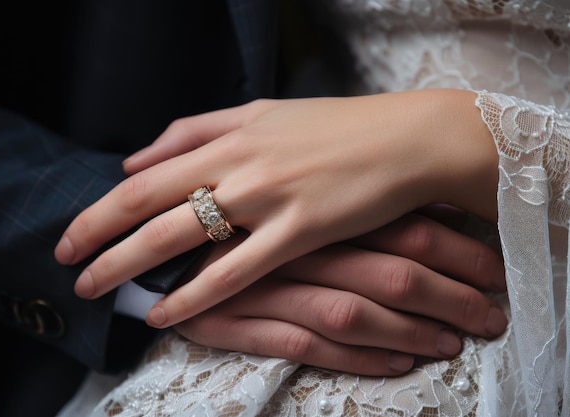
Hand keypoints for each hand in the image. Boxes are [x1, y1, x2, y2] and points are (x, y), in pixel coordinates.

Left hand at [54, 89, 498, 327]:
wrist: (406, 140)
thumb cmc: (336, 128)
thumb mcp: (262, 113)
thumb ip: (197, 129)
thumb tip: (138, 158)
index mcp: (230, 133)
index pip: (145, 171)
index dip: (103, 204)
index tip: (75, 231)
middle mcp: (238, 162)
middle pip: (146, 201)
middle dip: (96, 236)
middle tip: (66, 264)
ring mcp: (267, 197)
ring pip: (177, 235)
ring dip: (127, 265)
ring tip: (95, 289)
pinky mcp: (300, 231)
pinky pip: (235, 271)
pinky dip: (193, 294)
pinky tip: (163, 314)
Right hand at [174, 212, 506, 375]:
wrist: (154, 244)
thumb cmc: (225, 212)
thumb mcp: (269, 186)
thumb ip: (339, 199)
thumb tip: (410, 194)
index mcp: (310, 203)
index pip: (401, 224)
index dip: (454, 248)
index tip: (491, 267)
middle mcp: (296, 243)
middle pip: (390, 270)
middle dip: (450, 295)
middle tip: (490, 315)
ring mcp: (268, 284)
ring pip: (354, 311)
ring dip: (411, 332)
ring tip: (452, 345)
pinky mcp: (241, 321)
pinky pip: (308, 345)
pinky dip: (357, 358)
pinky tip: (395, 365)